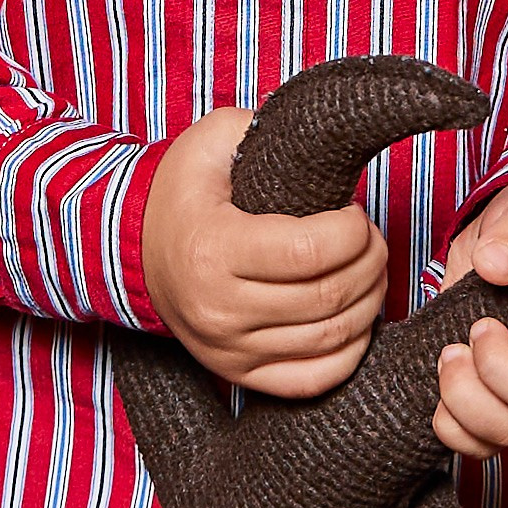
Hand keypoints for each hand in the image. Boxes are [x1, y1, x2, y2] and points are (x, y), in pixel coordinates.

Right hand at [141, 106, 388, 398]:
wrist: (136, 249)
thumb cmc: (183, 192)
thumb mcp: (212, 141)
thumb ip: (262, 127)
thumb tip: (321, 133)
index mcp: (213, 248)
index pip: (311, 252)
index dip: (354, 232)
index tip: (354, 214)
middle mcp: (218, 308)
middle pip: (329, 297)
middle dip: (371, 263)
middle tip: (371, 240)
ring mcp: (227, 349)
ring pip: (331, 340)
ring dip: (369, 303)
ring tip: (368, 272)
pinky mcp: (238, 373)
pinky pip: (313, 380)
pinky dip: (350, 353)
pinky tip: (354, 319)